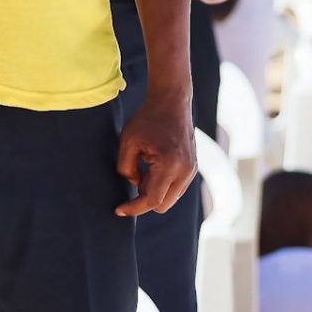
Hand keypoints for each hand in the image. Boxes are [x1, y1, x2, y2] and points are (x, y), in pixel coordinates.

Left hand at [114, 94, 195, 216]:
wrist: (172, 102)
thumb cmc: (147, 119)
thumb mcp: (128, 142)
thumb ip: (126, 169)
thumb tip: (135, 185)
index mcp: (169, 165)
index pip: (152, 200)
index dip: (133, 208)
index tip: (118, 210)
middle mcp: (185, 171)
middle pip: (162, 205)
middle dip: (144, 198)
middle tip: (134, 175)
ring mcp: (191, 170)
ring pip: (170, 198)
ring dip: (155, 191)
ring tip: (144, 165)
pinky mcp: (192, 168)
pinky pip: (176, 188)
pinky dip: (163, 184)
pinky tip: (153, 165)